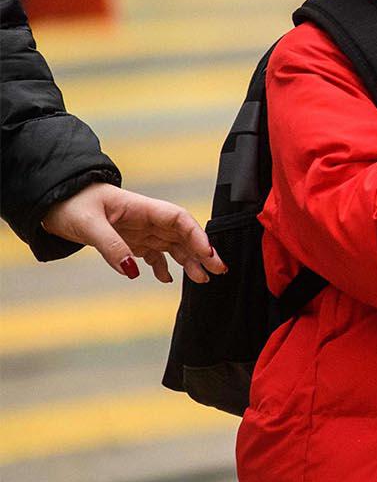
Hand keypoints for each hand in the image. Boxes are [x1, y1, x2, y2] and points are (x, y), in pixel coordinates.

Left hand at [41, 183, 226, 282]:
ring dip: (188, 262)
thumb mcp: (89, 225)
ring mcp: (140, 231)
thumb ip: (112, 248)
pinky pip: (154, 255)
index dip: (197, 236)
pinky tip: (166, 279)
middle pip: (183, 235)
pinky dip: (163, 267)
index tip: (208, 254)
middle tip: (218, 271)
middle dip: (202, 252)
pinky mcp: (131, 241)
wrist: (52, 202)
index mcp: (143, 208)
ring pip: (173, 247)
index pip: (179, 219)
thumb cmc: (71, 204)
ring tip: (201, 280)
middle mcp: (147, 219)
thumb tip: (133, 272)